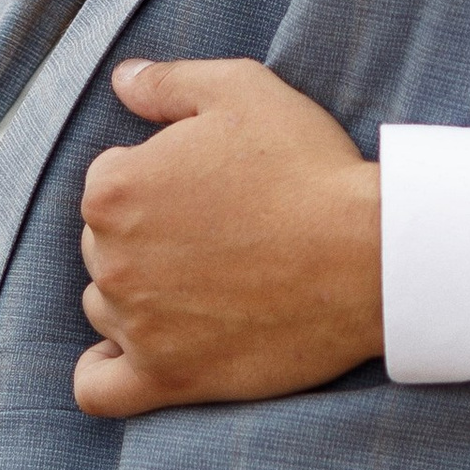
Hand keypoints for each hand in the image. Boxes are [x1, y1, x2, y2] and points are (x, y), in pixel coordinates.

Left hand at [74, 60, 384, 416]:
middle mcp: (110, 258)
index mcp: (114, 187)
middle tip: (221, 238)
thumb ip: (168, 82)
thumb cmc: (310, 169)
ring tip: (209, 288)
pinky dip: (104, 372)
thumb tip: (122, 80)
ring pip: (108, 309)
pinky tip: (134, 355)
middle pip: (105, 248)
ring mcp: (136, 323)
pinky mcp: (168, 378)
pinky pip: (99, 389)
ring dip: (141, 299)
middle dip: (149, 239)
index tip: (214, 190)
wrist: (371, 256)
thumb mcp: (242, 91)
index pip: (111, 184)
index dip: (162, 181)